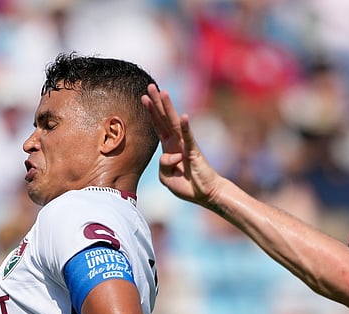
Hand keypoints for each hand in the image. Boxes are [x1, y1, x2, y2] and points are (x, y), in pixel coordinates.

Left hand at [141, 84, 223, 206]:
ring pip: (174, 123)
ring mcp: (185, 145)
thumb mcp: (166, 177)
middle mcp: (176, 142)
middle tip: (150, 85)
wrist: (205, 193)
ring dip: (168, 107)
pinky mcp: (193, 151)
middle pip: (164, 118)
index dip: (150, 112)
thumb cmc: (187, 185)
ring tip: (162, 92)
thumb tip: (169, 155)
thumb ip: (162, 165)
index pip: (157, 125)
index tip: (143, 97)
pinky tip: (183, 117)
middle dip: (156, 102)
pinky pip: (188, 138)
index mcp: (168, 147)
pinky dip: (186, 128)